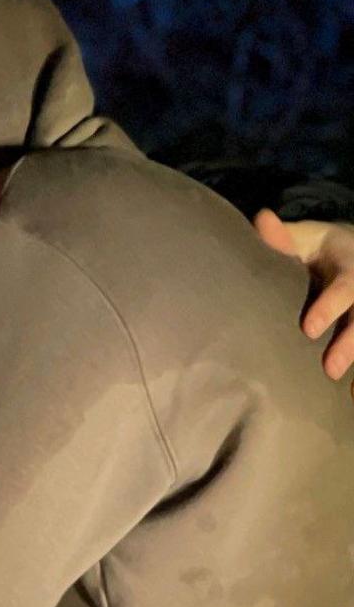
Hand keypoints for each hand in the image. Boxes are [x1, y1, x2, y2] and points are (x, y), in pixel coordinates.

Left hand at [255, 211, 353, 378]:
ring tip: (335, 379)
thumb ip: (283, 236)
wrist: (350, 251)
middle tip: (330, 368)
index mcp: (351, 267)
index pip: (345, 289)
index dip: (329, 307)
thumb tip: (261, 218)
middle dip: (350, 342)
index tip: (309, 328)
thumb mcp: (305, 235)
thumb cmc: (317, 246)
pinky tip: (348, 388)